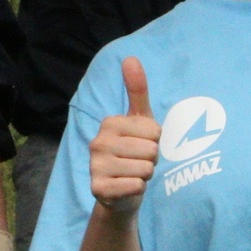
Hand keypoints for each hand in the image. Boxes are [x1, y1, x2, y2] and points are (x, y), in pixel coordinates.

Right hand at [90, 57, 159, 216]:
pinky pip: (135, 186)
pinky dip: (138, 190)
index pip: (155, 132)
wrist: (121, 193)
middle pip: (151, 151)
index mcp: (109, 123)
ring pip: (145, 169)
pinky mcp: (98, 189)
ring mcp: (95, 166)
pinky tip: (127, 188)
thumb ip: (137, 90)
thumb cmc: (134, 152)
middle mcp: (98, 142)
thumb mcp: (140, 120)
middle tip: (137, 163)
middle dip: (151, 160)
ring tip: (133, 174)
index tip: (142, 146)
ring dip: (145, 176)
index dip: (155, 142)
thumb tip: (130, 57)